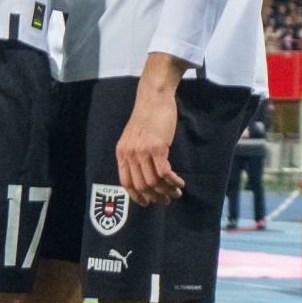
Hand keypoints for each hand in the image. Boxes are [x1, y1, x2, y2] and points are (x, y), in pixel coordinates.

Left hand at [116, 81, 183, 207]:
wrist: (153, 99)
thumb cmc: (146, 118)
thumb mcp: (133, 138)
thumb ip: (134, 155)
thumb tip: (143, 175)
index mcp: (122, 153)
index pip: (126, 182)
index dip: (136, 196)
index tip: (147, 202)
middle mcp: (129, 154)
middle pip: (141, 185)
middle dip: (155, 197)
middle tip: (167, 200)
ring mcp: (142, 151)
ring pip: (154, 181)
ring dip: (167, 191)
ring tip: (176, 192)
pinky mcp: (157, 148)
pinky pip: (165, 172)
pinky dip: (173, 181)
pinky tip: (180, 183)